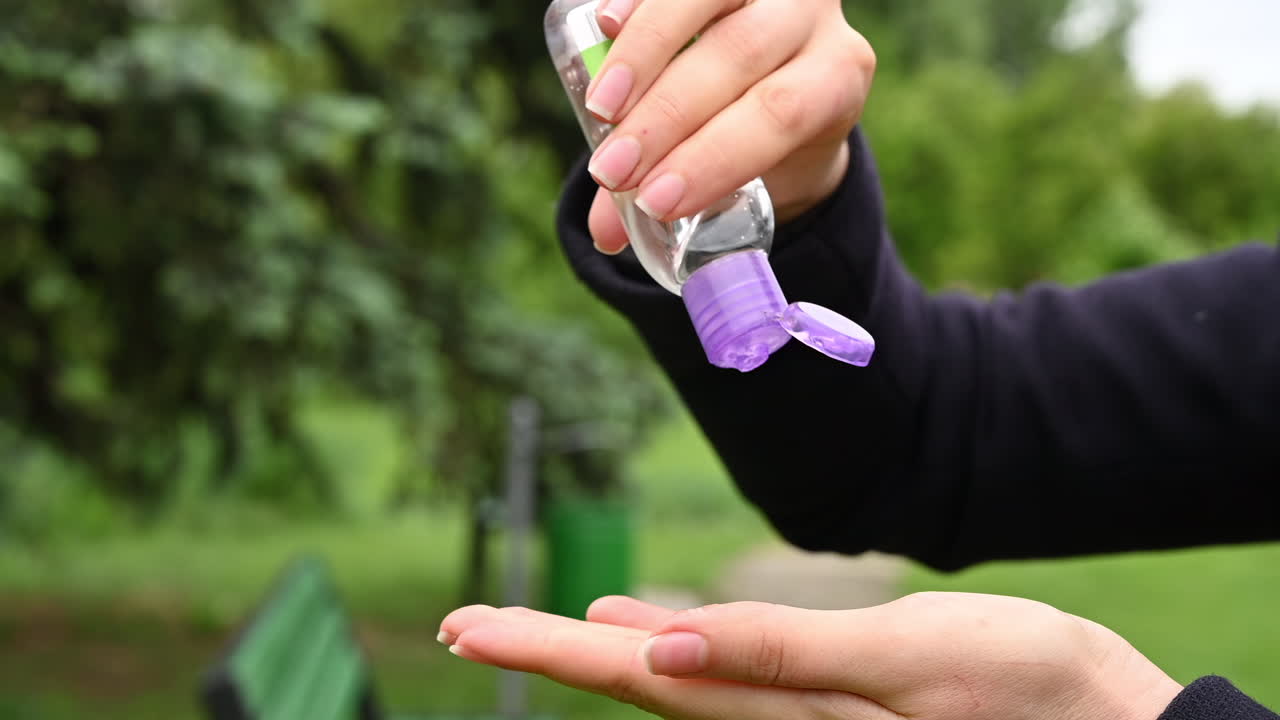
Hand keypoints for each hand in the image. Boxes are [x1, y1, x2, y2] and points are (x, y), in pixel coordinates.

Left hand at [440, 592, 1181, 719]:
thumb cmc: (1025, 686)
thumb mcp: (908, 662)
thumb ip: (784, 659)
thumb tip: (662, 648)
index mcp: (785, 712)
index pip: (641, 677)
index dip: (551, 649)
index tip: (468, 624)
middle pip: (640, 683)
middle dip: (550, 651)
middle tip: (462, 623)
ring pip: (676, 685)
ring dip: (601, 654)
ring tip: (536, 625)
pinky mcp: (832, 709)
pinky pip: (727, 684)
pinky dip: (672, 656)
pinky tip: (643, 634)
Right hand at [583, 0, 875, 252]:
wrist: (785, 79)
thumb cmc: (759, 137)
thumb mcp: (750, 176)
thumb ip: (684, 199)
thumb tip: (607, 237)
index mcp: (838, 77)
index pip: (782, 113)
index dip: (714, 156)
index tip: (654, 201)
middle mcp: (815, 17)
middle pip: (739, 55)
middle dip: (666, 117)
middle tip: (613, 170)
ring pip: (705, 0)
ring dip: (643, 57)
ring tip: (600, 110)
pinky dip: (637, 2)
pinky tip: (605, 26)